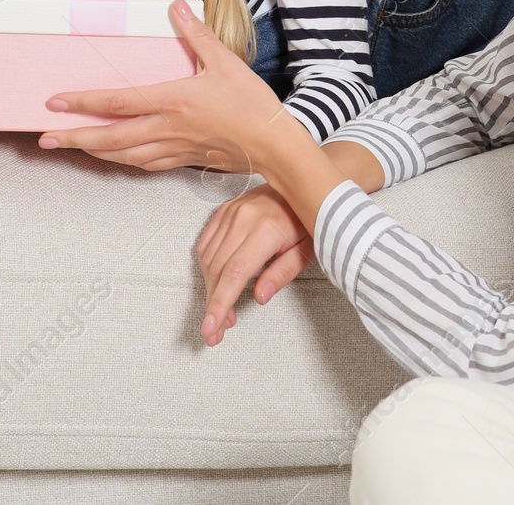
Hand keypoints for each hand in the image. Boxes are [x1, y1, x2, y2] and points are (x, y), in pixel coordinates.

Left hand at [40, 0, 307, 174]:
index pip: (116, 102)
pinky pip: (143, 164)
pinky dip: (122, 161)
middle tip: (45, 139)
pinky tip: (114, 158)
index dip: (82, 103)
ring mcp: (172, 148)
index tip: (55, 102)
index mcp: (172, 100)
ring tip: (71, 148)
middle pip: (109, 138)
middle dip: (74, 138)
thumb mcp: (225, 62)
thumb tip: (176, 8)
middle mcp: (166, 128)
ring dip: (93, 152)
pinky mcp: (183, 160)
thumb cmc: (251, 103)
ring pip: (122, 155)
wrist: (274, 144)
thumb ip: (196, 35)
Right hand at [195, 183, 313, 345]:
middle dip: (213, 303)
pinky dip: (206, 266)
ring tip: (222, 309)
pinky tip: (216, 282)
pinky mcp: (225, 209)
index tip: (212, 328)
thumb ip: (283, 273)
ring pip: (208, 258)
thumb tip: (260, 297)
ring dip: (210, 288)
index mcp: (267, 228)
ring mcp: (232, 211)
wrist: (305, 183)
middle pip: (217, 269)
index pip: (236, 273)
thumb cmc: (308, 219)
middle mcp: (244, 217)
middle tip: (215, 330)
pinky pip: (205, 242)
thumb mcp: (307, 249)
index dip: (221, 303)